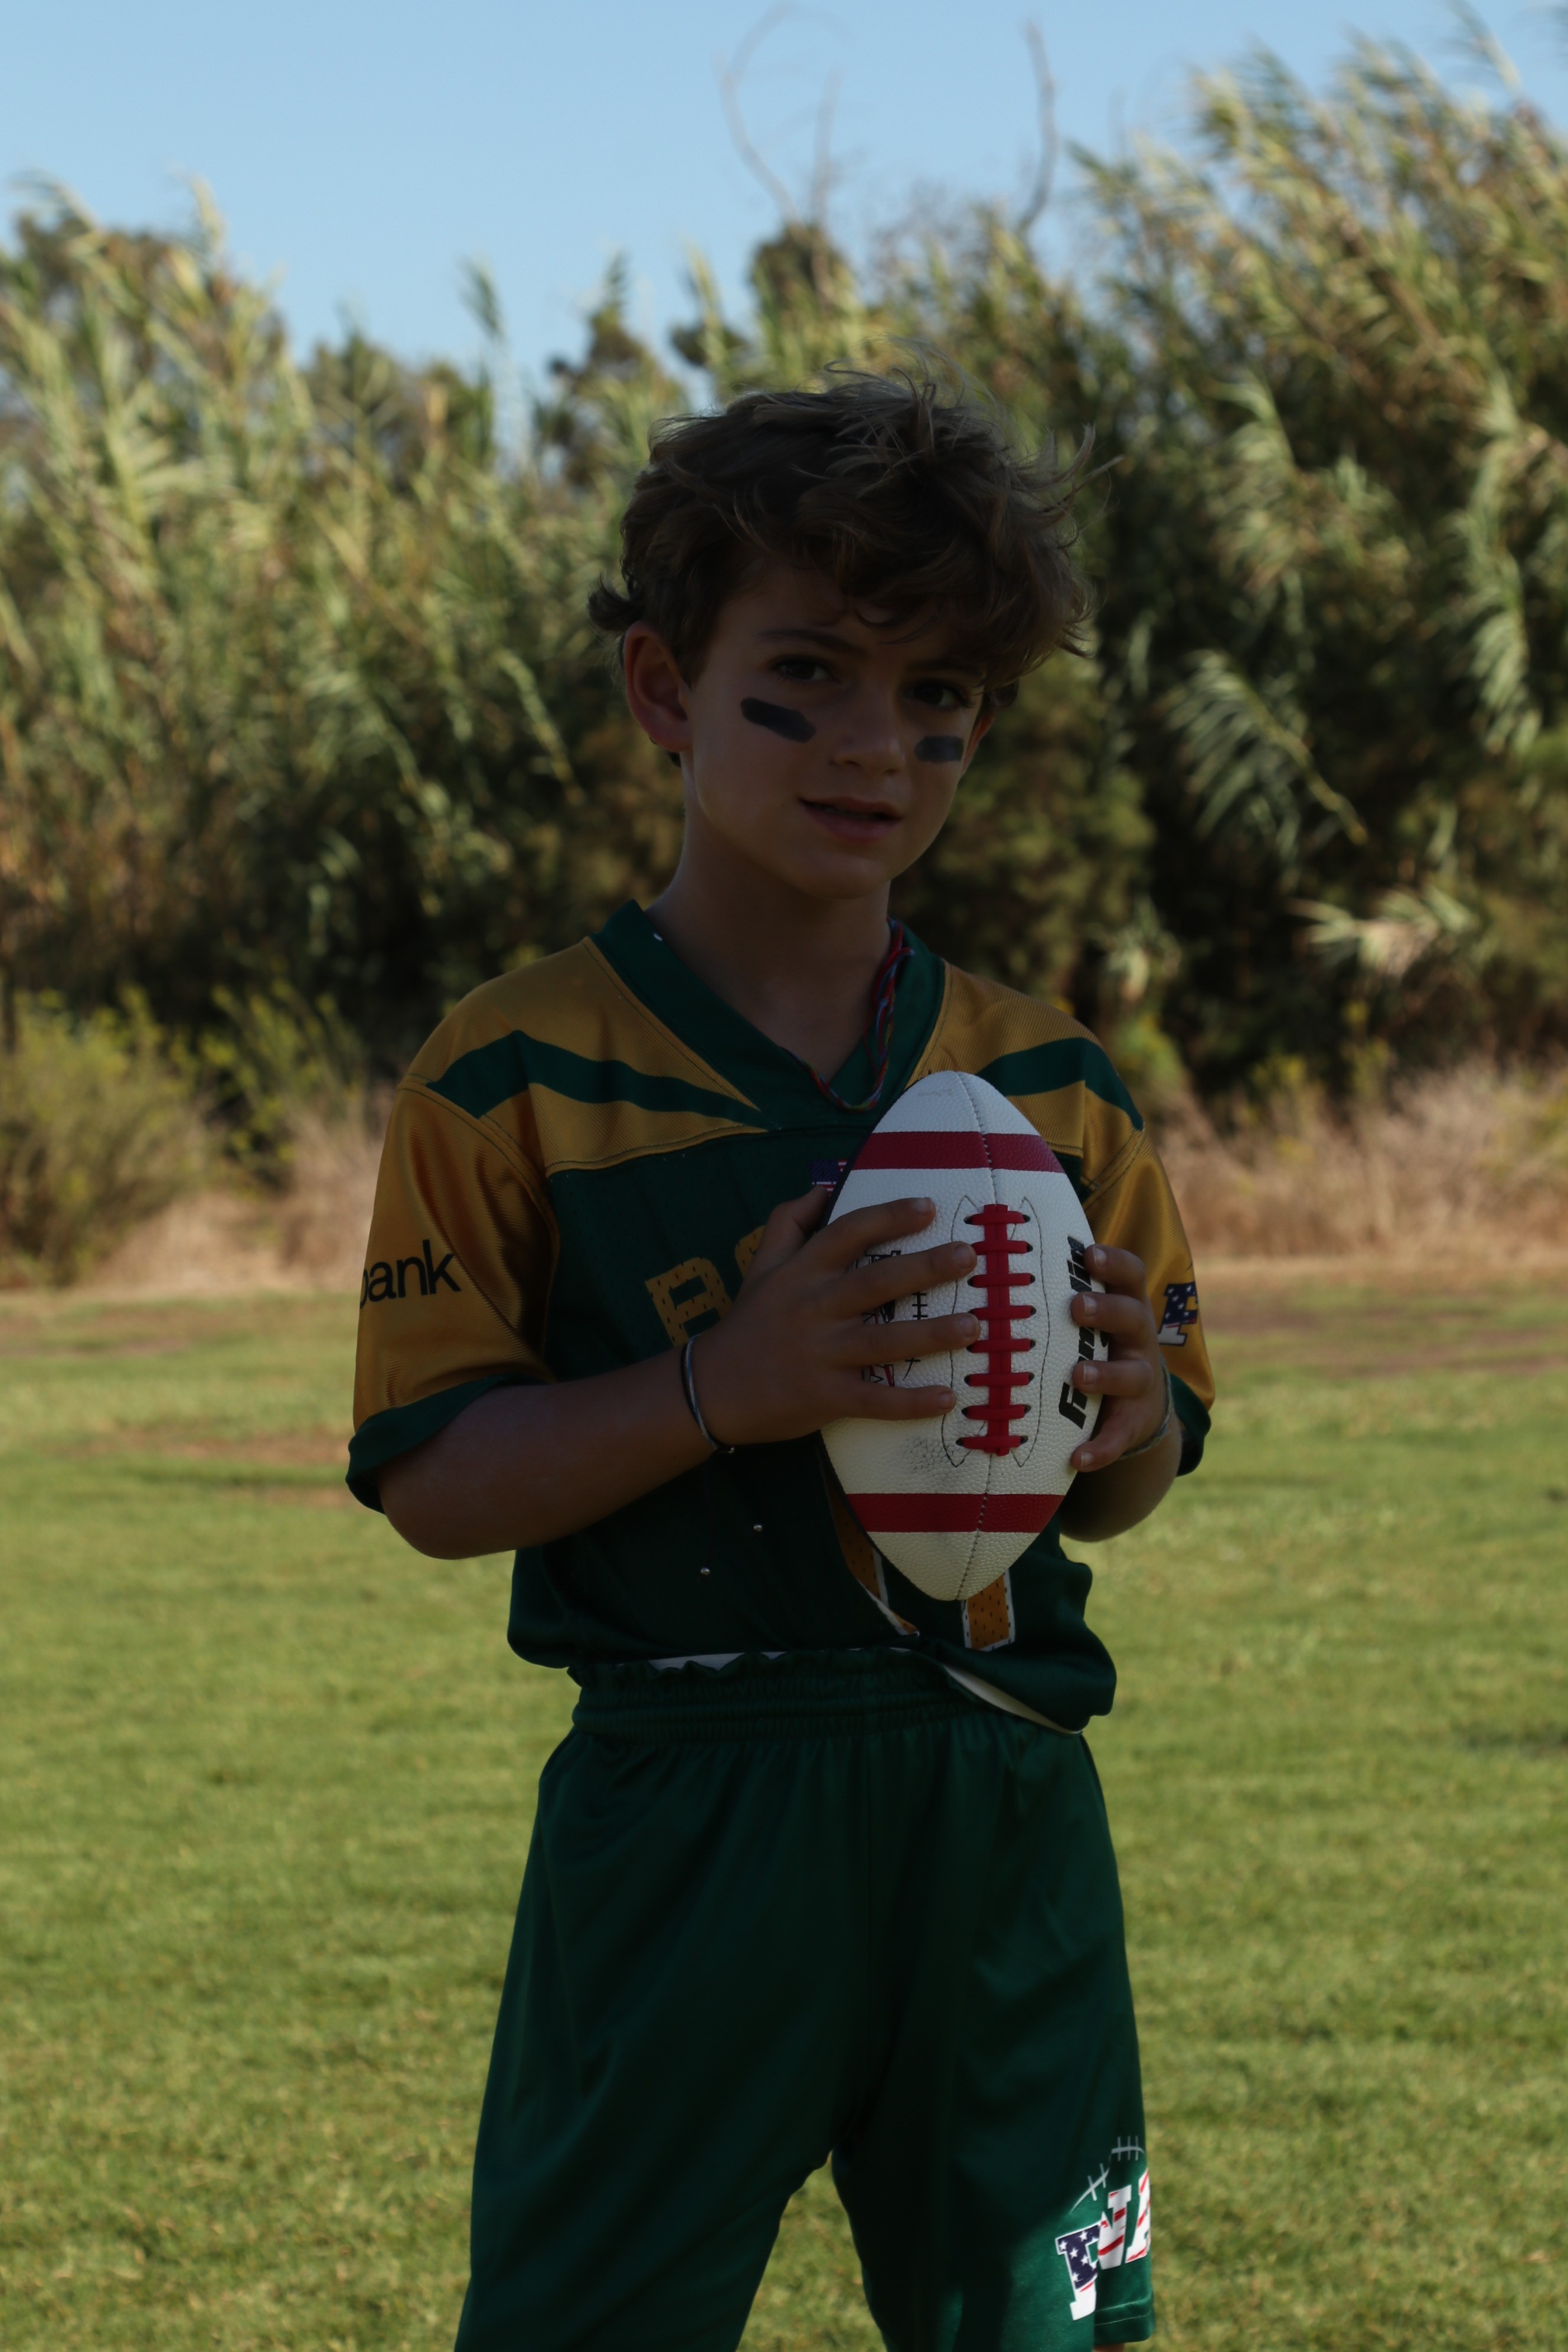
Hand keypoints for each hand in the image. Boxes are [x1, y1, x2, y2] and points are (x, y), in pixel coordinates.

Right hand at [691, 1189, 979, 1447]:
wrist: (712, 1388)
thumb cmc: (749, 1322)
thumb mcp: (761, 1265)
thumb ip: (789, 1222)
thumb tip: (825, 1188)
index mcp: (802, 1273)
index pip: (847, 1234)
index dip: (887, 1217)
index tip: (927, 1206)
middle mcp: (814, 1309)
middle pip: (875, 1283)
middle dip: (924, 1268)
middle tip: (967, 1256)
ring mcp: (821, 1355)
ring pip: (883, 1341)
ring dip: (931, 1334)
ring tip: (974, 1326)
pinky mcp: (825, 1398)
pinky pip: (874, 1401)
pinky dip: (910, 1402)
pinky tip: (947, 1398)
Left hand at [1066, 1244, 1166, 1473]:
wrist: (1137, 1404)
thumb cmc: (1095, 1343)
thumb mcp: (1089, 1317)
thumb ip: (1057, 1289)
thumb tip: (993, 1248)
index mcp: (1126, 1305)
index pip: (1131, 1275)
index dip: (1114, 1263)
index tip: (1089, 1254)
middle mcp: (1138, 1339)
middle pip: (1133, 1317)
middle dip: (1107, 1311)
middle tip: (1077, 1307)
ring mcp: (1139, 1381)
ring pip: (1131, 1374)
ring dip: (1105, 1374)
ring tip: (1079, 1376)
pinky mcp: (1133, 1422)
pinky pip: (1119, 1436)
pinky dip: (1101, 1447)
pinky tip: (1078, 1459)